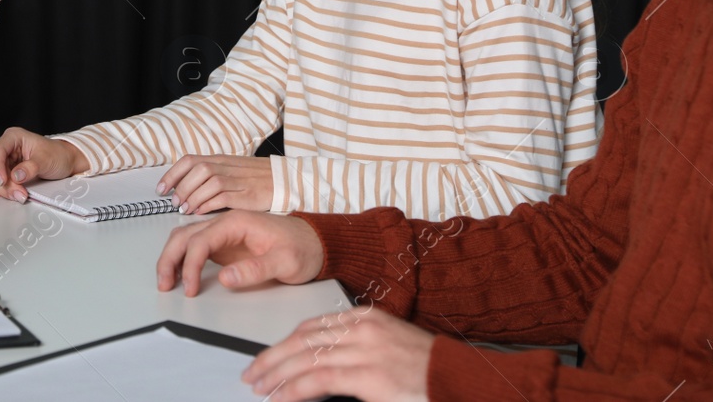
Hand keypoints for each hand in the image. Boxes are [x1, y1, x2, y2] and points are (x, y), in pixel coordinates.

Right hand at [0, 127, 88, 201]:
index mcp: (13, 138)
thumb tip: (16, 176)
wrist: (66, 162)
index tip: (3, 181)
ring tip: (20, 195)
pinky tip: (15, 194)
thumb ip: (31, 168)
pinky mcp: (5, 176)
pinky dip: (1, 193)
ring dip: (2, 191)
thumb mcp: (46, 159)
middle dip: (3, 184)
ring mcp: (4, 164)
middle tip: (20, 193)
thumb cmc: (57, 155)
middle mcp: (6, 150)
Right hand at [155, 210, 323, 296]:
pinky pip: (194, 247)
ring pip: (185, 239)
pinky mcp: (224, 245)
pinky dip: (182, 259)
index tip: (190, 288)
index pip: (201, 240)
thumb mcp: (285, 262)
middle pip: (184, 235)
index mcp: (237, 222)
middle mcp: (226, 224)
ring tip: (166, 281)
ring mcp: (223, 234)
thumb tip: (225, 278)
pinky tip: (180, 274)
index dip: (190, 265)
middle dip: (169, 259)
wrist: (316, 244)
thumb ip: (255, 270)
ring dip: (171, 258)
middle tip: (164, 284)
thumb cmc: (303, 248)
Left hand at [158, 154, 274, 214]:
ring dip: (192, 196)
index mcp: (222, 159)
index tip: (161, 188)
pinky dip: (208, 204)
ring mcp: (239, 179)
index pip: (190, 160)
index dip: (172, 174)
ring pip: (208, 181)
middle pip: (197, 170)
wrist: (287, 182)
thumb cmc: (259, 179)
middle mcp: (228, 166)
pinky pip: (223, 197)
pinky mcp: (248, 194)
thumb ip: (212, 176)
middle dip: (181, 187)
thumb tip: (186, 188)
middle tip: (173, 202)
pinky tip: (201, 212)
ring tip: (184, 209)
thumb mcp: (232, 171)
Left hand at [241, 305, 433, 401]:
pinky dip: (294, 390)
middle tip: (252, 373)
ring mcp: (366, 350)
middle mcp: (362, 328)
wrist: (460, 380)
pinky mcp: (370, 375)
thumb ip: (356, 350)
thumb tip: (321, 366)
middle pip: (302, 339)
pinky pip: (319, 379)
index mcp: (366, 317)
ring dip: (276, 375)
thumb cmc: (428, 371)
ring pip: (305, 359)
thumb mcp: (388, 349)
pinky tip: (280, 398)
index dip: (285, 343)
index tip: (268, 357)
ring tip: (260, 388)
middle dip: (272, 357)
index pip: (312, 326)